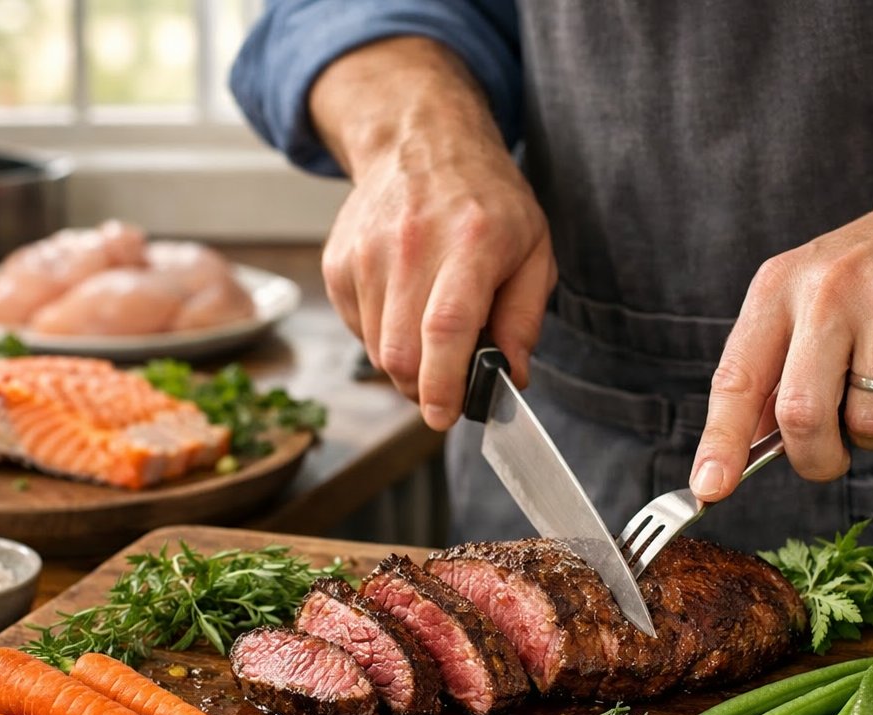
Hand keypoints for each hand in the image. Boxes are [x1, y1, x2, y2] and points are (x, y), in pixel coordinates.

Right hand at [312, 38, 555, 430]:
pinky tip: (406, 308)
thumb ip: (525, 318)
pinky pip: (358, 329)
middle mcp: (411, 246)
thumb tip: (512, 375)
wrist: (421, 141)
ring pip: (376, 349)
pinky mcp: (338, 262)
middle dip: (424, 389)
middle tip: (448, 387)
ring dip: (406, 363)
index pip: (445, 327)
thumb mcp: (533, 249)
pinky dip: (383, 337)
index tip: (445, 415)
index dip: (442, 383)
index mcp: (470, 242)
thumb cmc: (486, 200)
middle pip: (400, 351)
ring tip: (432, 335)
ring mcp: (366, 253)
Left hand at [689, 166, 872, 500]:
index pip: (736, 378)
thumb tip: (751, 445)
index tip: (708, 487)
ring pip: (871, 423)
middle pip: (802, 415)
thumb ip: (780, 363)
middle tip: (829, 460)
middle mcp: (826, 291)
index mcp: (779, 288)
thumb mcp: (812, 294)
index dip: (720, 442)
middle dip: (815, 458)